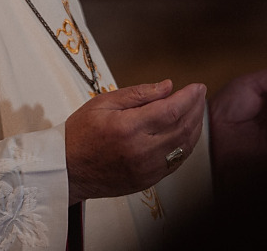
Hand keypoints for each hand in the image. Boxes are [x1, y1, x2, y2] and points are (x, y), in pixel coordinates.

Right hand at [65, 80, 206, 203]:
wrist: (67, 168)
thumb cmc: (80, 133)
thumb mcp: (103, 103)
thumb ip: (138, 94)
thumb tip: (167, 87)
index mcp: (128, 128)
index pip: (172, 110)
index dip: (189, 97)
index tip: (196, 87)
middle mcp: (141, 150)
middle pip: (183, 127)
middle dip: (196, 108)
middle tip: (199, 95)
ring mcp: (147, 169)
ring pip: (184, 146)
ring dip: (195, 126)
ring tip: (196, 110)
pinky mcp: (148, 180)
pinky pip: (177, 162)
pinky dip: (186, 145)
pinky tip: (185, 132)